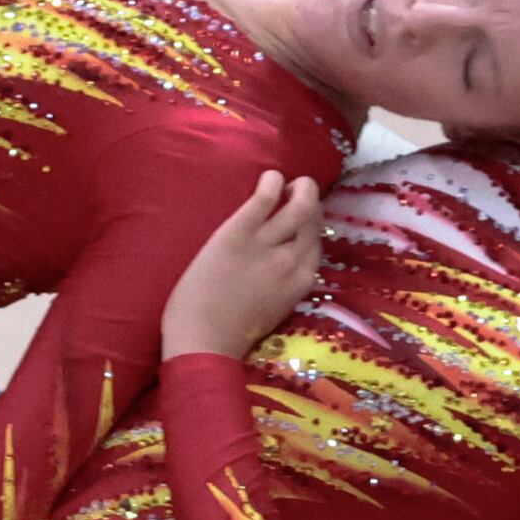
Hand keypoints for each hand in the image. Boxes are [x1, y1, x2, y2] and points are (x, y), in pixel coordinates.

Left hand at [159, 170, 323, 360]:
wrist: (204, 342)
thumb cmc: (227, 336)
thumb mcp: (270, 313)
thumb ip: (279, 289)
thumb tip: (275, 275)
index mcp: (301, 283)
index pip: (316, 246)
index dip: (312, 229)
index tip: (306, 220)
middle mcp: (291, 260)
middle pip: (312, 222)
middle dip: (311, 203)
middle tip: (302, 192)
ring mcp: (267, 245)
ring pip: (298, 207)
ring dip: (300, 189)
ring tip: (292, 182)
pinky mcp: (240, 233)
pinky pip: (263, 200)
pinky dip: (271, 184)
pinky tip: (270, 177)